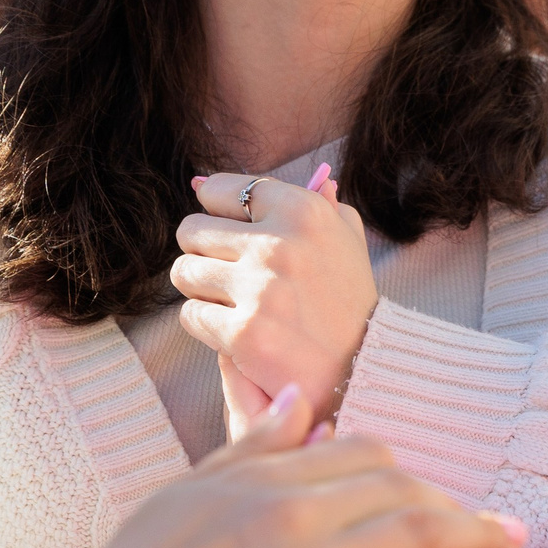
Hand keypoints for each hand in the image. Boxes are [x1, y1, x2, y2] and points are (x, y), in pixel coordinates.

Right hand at [0, 385, 526, 547]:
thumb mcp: (190, 488)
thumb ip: (253, 445)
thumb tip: (299, 396)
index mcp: (269, 478)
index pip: (366, 454)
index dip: (408, 473)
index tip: (431, 492)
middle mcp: (297, 514)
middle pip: (404, 492)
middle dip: (457, 507)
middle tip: (499, 525)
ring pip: (417, 541)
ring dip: (468, 547)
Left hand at [176, 171, 378, 420]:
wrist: (363, 367)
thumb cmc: (347, 297)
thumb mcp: (342, 235)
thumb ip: (289, 199)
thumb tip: (203, 180)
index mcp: (303, 210)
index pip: (221, 189)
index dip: (217, 210)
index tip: (229, 230)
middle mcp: (279, 244)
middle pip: (191, 230)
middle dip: (202, 251)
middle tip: (227, 270)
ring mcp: (259, 290)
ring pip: (184, 272)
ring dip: (200, 288)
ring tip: (230, 300)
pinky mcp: (244, 332)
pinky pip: (191, 315)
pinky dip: (205, 324)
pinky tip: (234, 329)